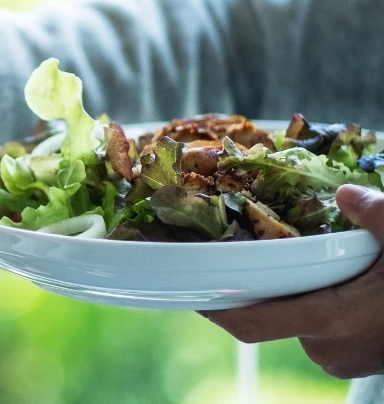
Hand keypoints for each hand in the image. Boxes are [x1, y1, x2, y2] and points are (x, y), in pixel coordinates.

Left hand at [202, 184, 383, 378]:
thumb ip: (376, 215)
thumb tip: (347, 194)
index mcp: (334, 320)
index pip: (254, 324)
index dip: (215, 310)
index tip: (187, 290)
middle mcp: (331, 348)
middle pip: (272, 316)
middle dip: (257, 288)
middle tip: (236, 255)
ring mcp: (347, 358)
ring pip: (299, 320)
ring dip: (291, 293)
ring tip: (285, 258)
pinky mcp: (362, 359)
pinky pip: (322, 328)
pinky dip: (315, 302)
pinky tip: (321, 275)